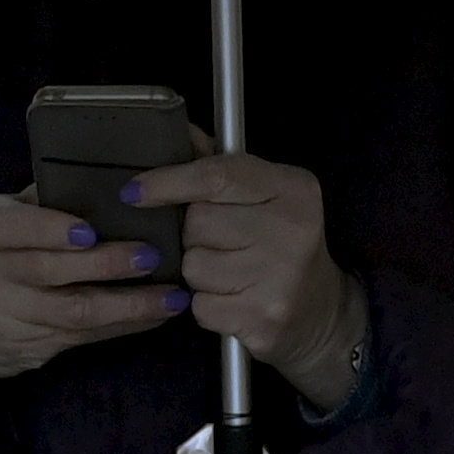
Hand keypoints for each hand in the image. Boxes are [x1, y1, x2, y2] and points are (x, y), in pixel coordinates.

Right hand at [0, 191, 185, 416]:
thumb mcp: (5, 217)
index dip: (50, 230)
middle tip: (150, 256)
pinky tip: (155, 315)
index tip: (89, 231)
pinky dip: (123, 327)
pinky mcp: (31, 349)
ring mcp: (9, 317)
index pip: (14, 229)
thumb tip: (113, 179)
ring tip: (170, 296)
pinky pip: (83, 338)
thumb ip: (46, 200)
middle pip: (49, 273)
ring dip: (127, 306)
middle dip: (104, 266)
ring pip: (72, 314)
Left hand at [129, 152, 364, 406]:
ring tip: (230, 274)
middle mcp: (291, 229)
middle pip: (198, 222)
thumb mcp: (266, 198)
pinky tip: (233, 300)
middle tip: (222, 243)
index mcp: (293, 189)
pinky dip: (207, 305)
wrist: (319, 312)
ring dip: (200, 272)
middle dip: (194, 234)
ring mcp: (279, 276)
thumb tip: (179, 134)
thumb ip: (223, 168)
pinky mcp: (263, 318)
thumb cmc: (282, 245)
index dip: (169, 181)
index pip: (217, 176)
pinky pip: (200, 305)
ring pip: (194, 266)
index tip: (134, 191)